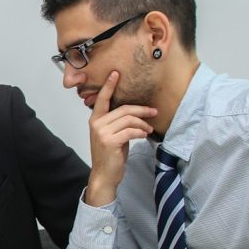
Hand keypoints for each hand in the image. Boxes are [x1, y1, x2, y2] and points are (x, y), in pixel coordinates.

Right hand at [84, 71, 156, 206]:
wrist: (105, 174)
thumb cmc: (110, 155)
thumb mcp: (112, 135)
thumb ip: (118, 123)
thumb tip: (136, 112)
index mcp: (95, 120)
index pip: (102, 99)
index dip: (109, 86)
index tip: (116, 74)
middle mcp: (96, 123)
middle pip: (123, 109)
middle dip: (142, 110)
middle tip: (154, 111)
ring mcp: (102, 132)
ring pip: (129, 119)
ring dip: (143, 123)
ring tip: (149, 129)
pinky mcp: (110, 141)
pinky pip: (131, 131)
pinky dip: (140, 132)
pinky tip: (144, 135)